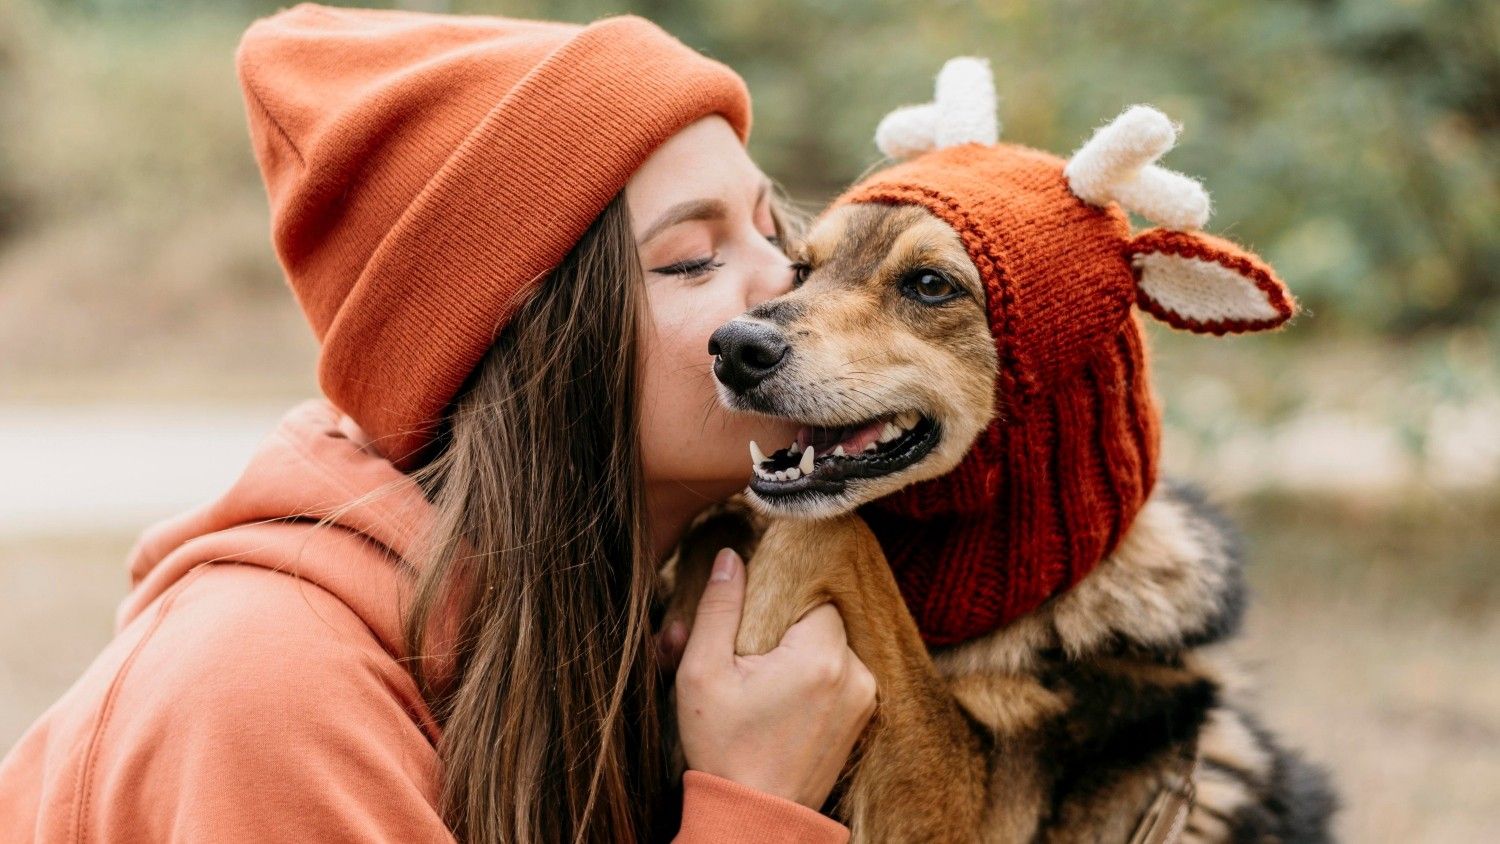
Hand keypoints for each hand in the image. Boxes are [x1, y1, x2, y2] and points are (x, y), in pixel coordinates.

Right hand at [673, 547, 876, 809]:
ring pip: (834, 647)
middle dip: (788, 628)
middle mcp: (856, 673)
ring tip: (766, 680)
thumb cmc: (723, 748)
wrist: (753, 818)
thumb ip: (718, 608)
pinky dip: (818, 677)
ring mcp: (866, 699)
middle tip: (753, 654)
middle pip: (824, 619)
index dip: (781, 600)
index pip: (813, 593)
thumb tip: (732, 557)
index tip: (754, 620)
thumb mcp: (703, 673)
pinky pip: (843, 676)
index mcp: (821, 655)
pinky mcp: (864, 720)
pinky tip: (786, 697)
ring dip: (804, 652)